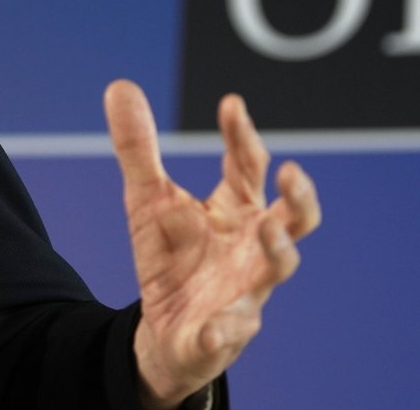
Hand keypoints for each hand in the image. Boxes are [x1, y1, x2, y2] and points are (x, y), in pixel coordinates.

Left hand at [104, 79, 320, 409]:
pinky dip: (225, 329)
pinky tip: (214, 327)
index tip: (231, 104)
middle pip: (294, 219)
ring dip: (279, 251)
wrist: (164, 330)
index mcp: (237, 210)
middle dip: (300, 197)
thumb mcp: (147, 198)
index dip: (242, 135)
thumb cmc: (172, 256)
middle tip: (291, 171)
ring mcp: (246, 290)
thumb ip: (138, 147)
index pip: (247, 166)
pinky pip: (231, 333)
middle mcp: (252, 247)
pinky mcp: (224, 334)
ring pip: (278, 270)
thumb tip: (119, 86)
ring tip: (269, 232)